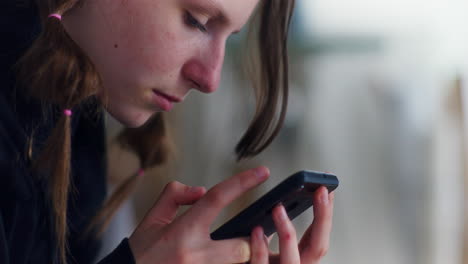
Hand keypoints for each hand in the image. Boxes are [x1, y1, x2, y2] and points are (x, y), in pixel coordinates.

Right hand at [128, 167, 269, 263]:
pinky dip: (230, 263)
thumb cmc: (141, 252)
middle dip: (249, 241)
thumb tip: (202, 191)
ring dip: (240, 257)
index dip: (243, 182)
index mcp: (183, 231)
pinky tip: (220, 257)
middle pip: (242, 246)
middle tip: (252, 234)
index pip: (218, 199)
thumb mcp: (153, 217)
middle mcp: (195, 254)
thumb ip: (175, 195)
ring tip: (234, 248)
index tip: (262, 172)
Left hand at [249, 186, 334, 263]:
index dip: (325, 214)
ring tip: (279, 208)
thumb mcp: (265, 247)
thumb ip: (275, 231)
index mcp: (295, 260)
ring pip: (292, 262)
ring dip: (287, 232)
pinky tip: (256, 231)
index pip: (318, 237)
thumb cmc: (247, 260)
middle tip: (319, 192)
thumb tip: (281, 202)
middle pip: (317, 248)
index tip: (326, 190)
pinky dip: (260, 248)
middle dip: (322, 219)